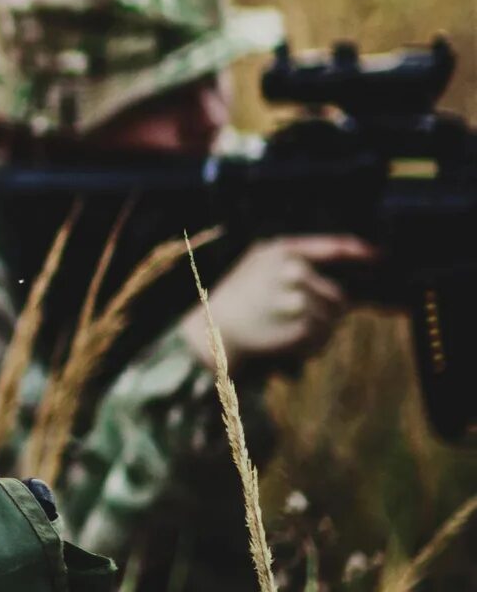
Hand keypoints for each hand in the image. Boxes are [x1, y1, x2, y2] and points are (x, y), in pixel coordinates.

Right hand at [189, 234, 375, 376]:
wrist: (213, 332)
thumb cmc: (238, 296)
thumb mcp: (258, 261)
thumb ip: (297, 254)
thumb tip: (347, 252)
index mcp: (284, 252)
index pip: (337, 248)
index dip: (363, 252)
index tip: (379, 256)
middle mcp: (295, 272)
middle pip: (339, 295)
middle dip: (327, 310)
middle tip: (298, 319)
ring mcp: (301, 300)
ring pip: (333, 318)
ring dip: (319, 328)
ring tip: (287, 329)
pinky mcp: (303, 328)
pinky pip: (323, 337)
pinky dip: (310, 344)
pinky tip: (286, 340)